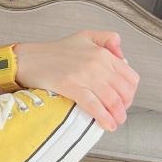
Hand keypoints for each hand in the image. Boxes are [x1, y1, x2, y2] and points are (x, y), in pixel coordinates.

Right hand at [15, 31, 138, 131]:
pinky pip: (94, 106)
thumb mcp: (86, 36)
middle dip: (125, 106)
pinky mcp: (72, 87)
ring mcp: (85, 76)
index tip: (125, 100)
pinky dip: (104, 118)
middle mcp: (97, 63)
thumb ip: (108, 39)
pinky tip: (107, 125)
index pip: (130, 77)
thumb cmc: (56, 51)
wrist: (31, 59)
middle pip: (123, 91)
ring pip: (112, 100)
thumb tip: (123, 56)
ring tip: (116, 122)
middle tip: (119, 113)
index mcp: (103, 53)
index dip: (130, 92)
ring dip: (117, 115)